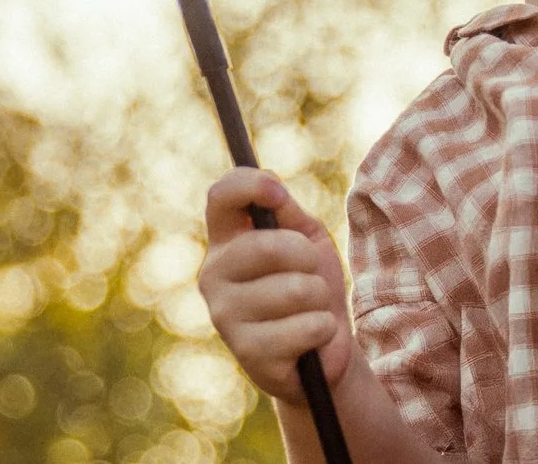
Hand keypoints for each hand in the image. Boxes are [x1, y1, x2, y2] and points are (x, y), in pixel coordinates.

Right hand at [199, 169, 354, 405]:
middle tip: (310, 275)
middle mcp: (214, 275)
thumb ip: (288, 213)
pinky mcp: (248, 353)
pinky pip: (309, 325)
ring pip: (297, 289)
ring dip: (320, 298)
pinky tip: (309, 340)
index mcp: (226, 241)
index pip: (221, 196)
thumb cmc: (310, 285)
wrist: (322, 348)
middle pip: (268, 246)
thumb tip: (273, 187)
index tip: (279, 195)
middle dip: (308, 259)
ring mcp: (225, 316)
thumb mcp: (306, 239)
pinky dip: (324, 329)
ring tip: (310, 310)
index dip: (251, 185)